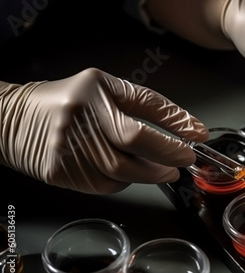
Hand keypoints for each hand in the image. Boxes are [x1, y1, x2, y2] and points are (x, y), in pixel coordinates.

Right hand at [0, 68, 208, 193]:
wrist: (11, 120)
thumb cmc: (68, 102)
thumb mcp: (105, 90)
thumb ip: (143, 105)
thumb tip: (186, 129)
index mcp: (96, 88)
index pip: (146, 106)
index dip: (177, 122)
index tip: (198, 134)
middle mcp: (81, 115)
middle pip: (136, 142)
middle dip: (169, 153)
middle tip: (184, 159)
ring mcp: (68, 146)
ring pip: (123, 170)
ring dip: (152, 173)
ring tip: (165, 169)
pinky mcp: (60, 172)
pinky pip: (106, 184)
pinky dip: (125, 181)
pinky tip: (130, 173)